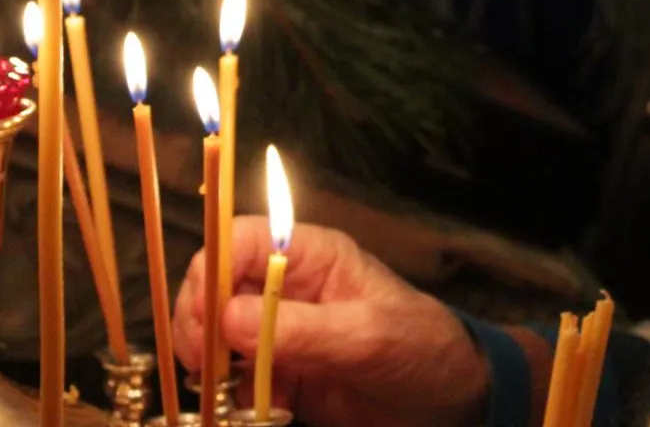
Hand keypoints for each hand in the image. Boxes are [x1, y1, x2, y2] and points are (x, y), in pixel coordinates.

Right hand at [174, 218, 488, 426]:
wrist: (451, 403)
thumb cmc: (422, 350)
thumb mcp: (369, 336)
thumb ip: (303, 328)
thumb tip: (229, 319)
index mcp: (309, 254)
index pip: (237, 241)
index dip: (210, 272)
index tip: (204, 318)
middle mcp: (285, 285)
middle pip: (212, 287)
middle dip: (199, 322)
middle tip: (205, 364)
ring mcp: (278, 329)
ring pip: (214, 333)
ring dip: (209, 362)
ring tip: (223, 392)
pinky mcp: (278, 371)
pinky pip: (233, 376)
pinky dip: (229, 394)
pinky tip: (246, 409)